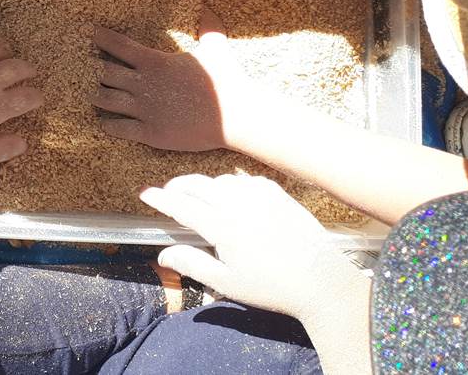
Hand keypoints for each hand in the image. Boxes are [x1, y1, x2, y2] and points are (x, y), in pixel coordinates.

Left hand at [91, 10, 261, 151]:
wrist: (237, 117)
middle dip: (91, 69)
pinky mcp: (150, 133)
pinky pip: (119, 128)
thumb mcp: (217, 48)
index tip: (89, 33)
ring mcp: (145, 110)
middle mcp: (144, 85)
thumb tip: (209, 6)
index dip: (101, 38)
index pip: (118, 45)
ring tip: (88, 93)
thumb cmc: (228, 81)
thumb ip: (208, 27)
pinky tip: (102, 123)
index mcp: (155, 62)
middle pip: (104, 73)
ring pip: (105, 100)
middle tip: (82, 66)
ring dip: (94, 96)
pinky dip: (107, 125)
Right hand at [140, 174, 367, 323]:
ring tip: (198, 197)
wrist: (321, 280)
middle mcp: (239, 205)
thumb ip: (192, 265)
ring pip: (220, 180)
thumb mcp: (227, 283)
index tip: (146, 194)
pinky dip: (230, 184)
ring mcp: (260, 196)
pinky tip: (231, 195)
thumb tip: (163, 254)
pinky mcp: (277, 194)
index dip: (160, 198)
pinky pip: (245, 180)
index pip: (181, 205)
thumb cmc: (272, 287)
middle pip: (197, 184)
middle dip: (177, 186)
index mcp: (223, 228)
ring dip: (203, 185)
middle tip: (167, 192)